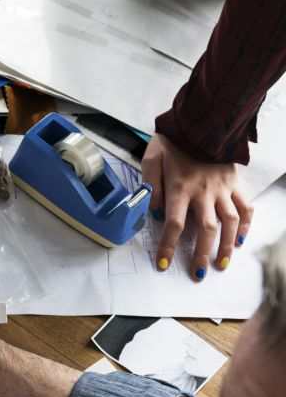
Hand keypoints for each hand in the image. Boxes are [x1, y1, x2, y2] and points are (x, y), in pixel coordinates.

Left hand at [142, 134, 252, 279]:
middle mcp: (204, 192)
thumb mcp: (151, 160)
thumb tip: (155, 212)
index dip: (169, 247)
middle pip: (206, 229)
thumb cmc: (171, 142)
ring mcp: (222, 188)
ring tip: (221, 264)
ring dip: (226, 245)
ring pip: (230, 222)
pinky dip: (245, 224)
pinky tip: (240, 240)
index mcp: (180, 188)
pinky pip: (245, 206)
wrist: (200, 122)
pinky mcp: (235, 183)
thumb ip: (151, 186)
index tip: (164, 264)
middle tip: (198, 274)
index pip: (174, 224)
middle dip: (202, 254)